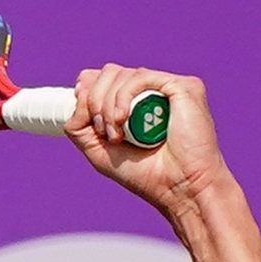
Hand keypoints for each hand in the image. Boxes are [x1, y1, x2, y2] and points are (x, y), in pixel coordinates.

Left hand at [65, 63, 232, 219]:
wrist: (179, 188)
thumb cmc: (146, 174)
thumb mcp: (99, 151)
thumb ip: (80, 125)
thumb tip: (77, 93)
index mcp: (138, 102)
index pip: (105, 77)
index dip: (88, 89)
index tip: (81, 108)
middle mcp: (154, 90)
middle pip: (108, 73)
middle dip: (94, 102)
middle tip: (104, 133)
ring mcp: (169, 87)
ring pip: (121, 74)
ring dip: (107, 106)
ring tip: (116, 135)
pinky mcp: (183, 86)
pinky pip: (140, 77)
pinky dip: (123, 97)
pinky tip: (123, 120)